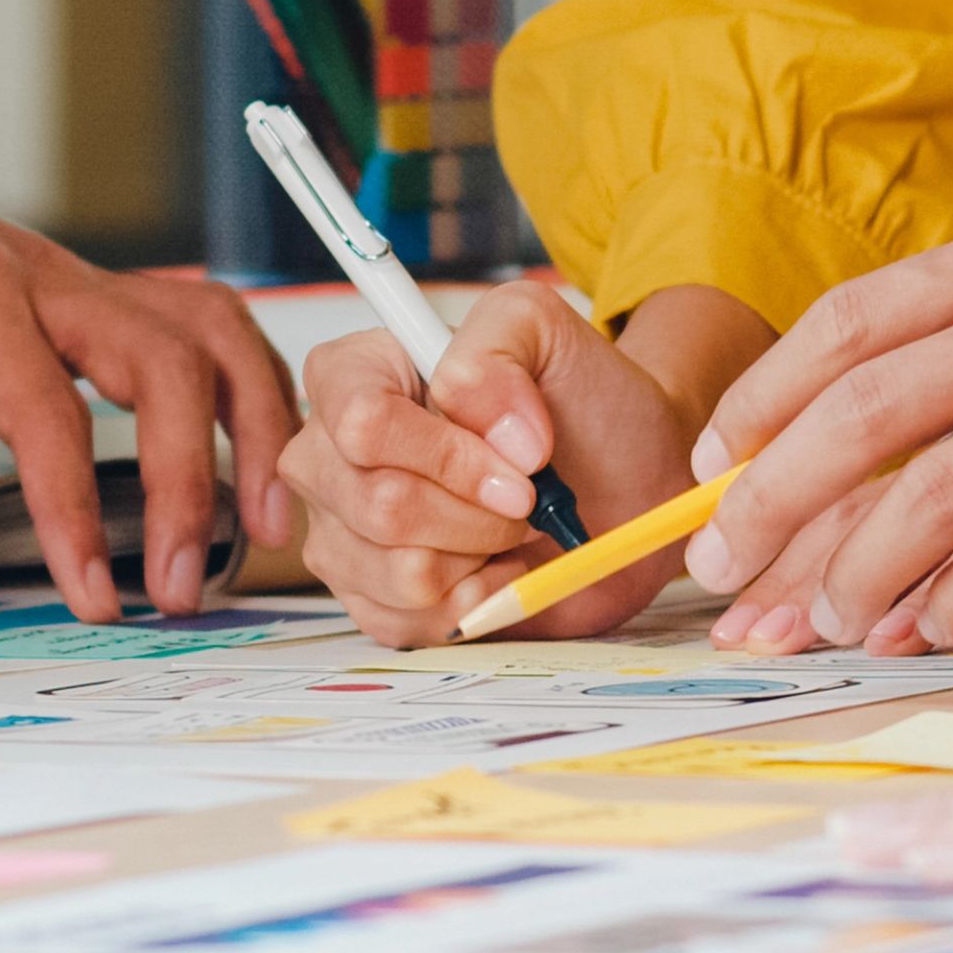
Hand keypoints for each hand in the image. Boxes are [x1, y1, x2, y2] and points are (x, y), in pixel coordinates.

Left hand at [0, 134, 293, 619]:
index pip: (47, 411)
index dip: (75, 511)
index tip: (93, 593)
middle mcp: (43, 274)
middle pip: (165, 360)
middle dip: (190, 481)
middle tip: (180, 584)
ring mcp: (82, 277)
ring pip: (211, 328)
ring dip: (255, 425)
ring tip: (269, 523)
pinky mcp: (99, 291)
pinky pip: (205, 326)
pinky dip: (249, 388)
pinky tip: (259, 460)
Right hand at [278, 283, 698, 646]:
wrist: (624, 478)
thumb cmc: (578, 401)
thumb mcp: (544, 330)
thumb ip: (497, 346)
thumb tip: (471, 415)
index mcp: (354, 374)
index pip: (361, 422)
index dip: (446, 453)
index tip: (523, 461)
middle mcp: (329, 455)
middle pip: (380, 505)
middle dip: (478, 511)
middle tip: (527, 496)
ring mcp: (341, 532)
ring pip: (400, 572)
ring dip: (481, 555)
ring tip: (511, 526)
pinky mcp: (371, 598)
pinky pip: (408, 621)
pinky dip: (476, 602)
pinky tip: (496, 567)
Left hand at [683, 202, 952, 655]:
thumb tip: (821, 444)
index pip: (853, 322)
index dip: (766, 405)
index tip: (713, 477)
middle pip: (872, 413)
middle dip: (785, 508)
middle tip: (732, 578)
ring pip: (945, 495)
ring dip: (870, 573)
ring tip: (827, 624)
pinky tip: (933, 636)